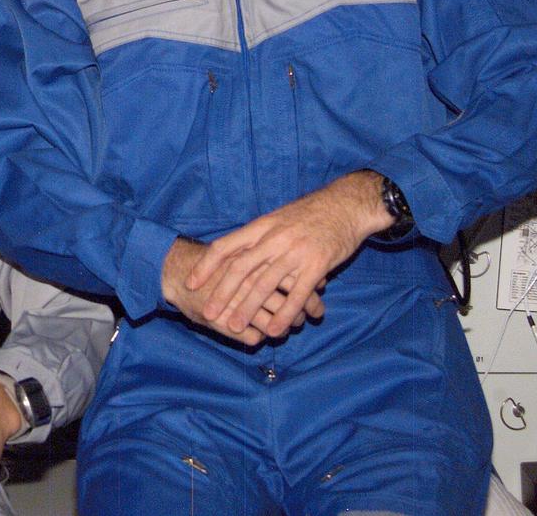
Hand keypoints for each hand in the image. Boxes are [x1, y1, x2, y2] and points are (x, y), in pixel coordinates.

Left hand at [184, 173, 389, 340]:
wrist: (345, 205)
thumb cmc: (308, 214)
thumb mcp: (277, 218)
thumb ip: (257, 237)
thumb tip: (233, 254)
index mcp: (261, 226)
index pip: (225, 246)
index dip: (206, 265)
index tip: (191, 283)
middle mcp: (274, 239)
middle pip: (240, 268)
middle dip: (222, 293)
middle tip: (208, 313)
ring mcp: (295, 252)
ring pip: (266, 284)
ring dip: (248, 308)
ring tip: (235, 326)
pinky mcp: (317, 265)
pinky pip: (297, 295)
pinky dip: (284, 314)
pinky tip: (274, 330)